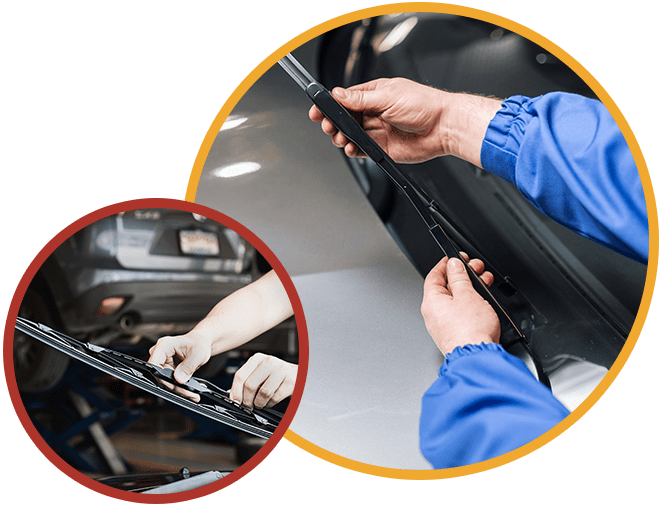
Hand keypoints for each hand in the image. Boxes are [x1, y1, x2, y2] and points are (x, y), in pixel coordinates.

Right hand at [148, 332, 212, 401]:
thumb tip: (179, 379)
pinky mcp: (167, 368)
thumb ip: (188, 366)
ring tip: (192, 392)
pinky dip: (180, 386)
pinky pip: (170, 380)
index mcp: (164, 345)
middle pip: (159, 375)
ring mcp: (162, 361)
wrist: (201, 342)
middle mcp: (160, 353)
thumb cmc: (199, 343)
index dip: (162, 377)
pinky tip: (189, 390)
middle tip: (189, 392)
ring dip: (178, 388)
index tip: (175, 385)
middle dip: (174, 386)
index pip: (154, 365)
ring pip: (165, 380)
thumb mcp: (198, 354)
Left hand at [230, 353, 296, 408]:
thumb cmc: (276, 375)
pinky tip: (271, 400)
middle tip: (248, 405)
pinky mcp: (289, 381)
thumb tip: (232, 395)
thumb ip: (246, 381)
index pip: (240, 375)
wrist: (298, 375)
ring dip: (259, 403)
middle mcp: (268, 362)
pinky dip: (270, 404)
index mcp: (257, 359)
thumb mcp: (259, 373)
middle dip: (247, 400)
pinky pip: (274, 398)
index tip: (235, 401)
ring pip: (262, 393)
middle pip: (249, 386)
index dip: (235, 391)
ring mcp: (280, 370)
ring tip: (260, 403)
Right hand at [309, 78, 501, 166]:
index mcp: (374, 95)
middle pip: (344, 119)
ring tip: (341, 138)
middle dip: (333, 123)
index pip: (345, 99)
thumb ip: (360, 99)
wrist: (443, 127)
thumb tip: (339, 94)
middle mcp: (374, 112)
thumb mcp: (388, 96)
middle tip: (329, 126)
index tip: (318, 110)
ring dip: (342, 137)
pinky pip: (361, 150)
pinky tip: (351, 148)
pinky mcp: (381, 148)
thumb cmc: (425, 105)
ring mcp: (377, 131)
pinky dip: (353, 150)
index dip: (330, 105)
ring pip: (350, 135)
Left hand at [421, 254, 499, 355]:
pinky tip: (483, 301)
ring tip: (484, 281)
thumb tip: (454, 265)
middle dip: (462, 275)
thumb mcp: (467, 295)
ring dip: (470, 288)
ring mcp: (443, 326)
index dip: (446, 264)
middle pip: (446, 287)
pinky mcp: (454, 334)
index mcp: (431, 302)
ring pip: (455, 300)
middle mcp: (433, 314)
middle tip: (476, 268)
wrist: (477, 358)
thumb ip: (459, 277)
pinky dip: (471, 303)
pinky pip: (460, 313)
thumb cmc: (470, 331)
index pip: (434, 275)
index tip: (456, 258)